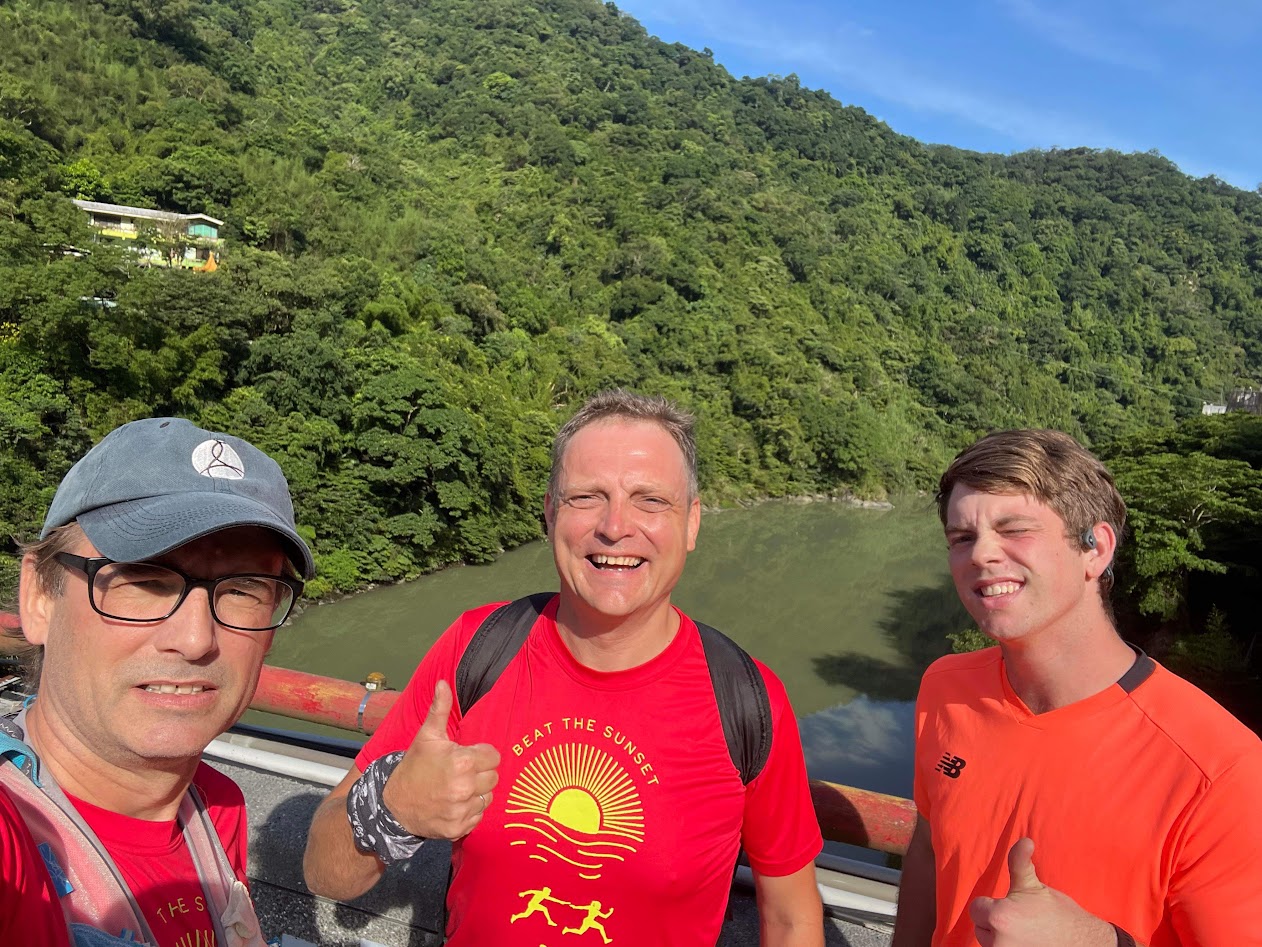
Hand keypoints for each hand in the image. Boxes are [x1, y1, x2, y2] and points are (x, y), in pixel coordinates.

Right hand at [381, 680, 499, 839]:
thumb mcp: (427, 736)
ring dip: (476, 792)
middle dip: (480, 773)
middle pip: (493, 777)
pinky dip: (469, 811)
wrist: (393, 805)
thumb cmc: (414, 766)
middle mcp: (465, 787)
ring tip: (456, 788)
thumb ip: (439, 709)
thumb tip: (443, 682)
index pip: (494, 756)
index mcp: (462, 761)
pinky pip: (478, 816)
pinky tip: (453, 804)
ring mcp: (462, 810)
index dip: (481, 754)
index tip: (466, 756)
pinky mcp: (459, 828)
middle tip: (460, 772)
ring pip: (487, 796)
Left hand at [969, 838, 1115, 946]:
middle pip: (980, 928)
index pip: (976, 908)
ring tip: (1025, 933)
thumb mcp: (1035, 885)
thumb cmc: (1058, 913)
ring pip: (989, 942)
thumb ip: (1019, 862)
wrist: (1084, 943)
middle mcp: (996, 941)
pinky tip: (1027, 942)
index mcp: (998, 917)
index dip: (994, 905)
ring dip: (1000, 937)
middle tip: (1021, 920)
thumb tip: (1024, 840)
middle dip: (995, 922)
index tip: (1013, 907)